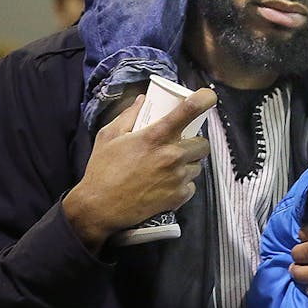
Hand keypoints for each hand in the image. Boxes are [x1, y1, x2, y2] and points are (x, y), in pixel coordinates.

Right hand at [62, 88, 215, 250]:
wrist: (99, 209)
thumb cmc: (102, 170)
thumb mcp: (109, 136)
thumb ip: (128, 115)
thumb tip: (143, 99)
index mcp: (156, 136)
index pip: (190, 109)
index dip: (205, 98)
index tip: (208, 97)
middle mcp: (172, 155)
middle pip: (202, 143)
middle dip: (193, 143)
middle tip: (179, 146)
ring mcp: (178, 177)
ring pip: (198, 165)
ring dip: (188, 164)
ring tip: (169, 167)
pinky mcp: (179, 196)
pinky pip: (192, 185)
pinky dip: (183, 184)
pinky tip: (166, 184)